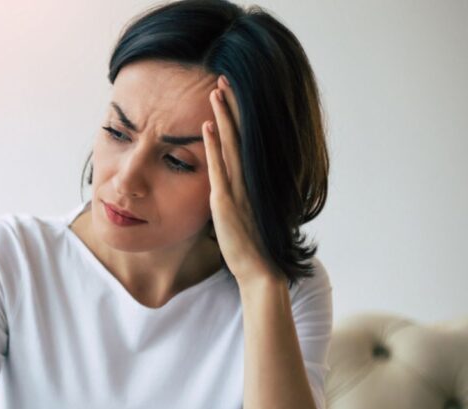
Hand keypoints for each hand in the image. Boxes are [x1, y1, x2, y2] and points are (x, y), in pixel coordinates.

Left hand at [203, 74, 281, 285]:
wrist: (261, 269)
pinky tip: (208, 125)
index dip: (236, 116)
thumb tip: (220, 185)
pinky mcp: (227, 201)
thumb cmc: (251, 244)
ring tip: (216, 91)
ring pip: (231, 144)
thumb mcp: (240, 212)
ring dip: (223, 116)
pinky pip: (220, 167)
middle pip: (239, 134)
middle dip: (231, 106)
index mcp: (251, 181)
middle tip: (222, 79)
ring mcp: (239, 188)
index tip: (229, 95)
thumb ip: (233, 194)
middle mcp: (248, 179)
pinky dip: (214, 146)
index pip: (243, 141)